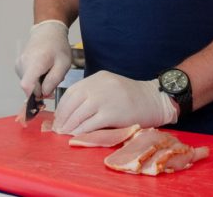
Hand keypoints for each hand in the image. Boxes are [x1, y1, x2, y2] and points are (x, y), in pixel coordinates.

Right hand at [15, 20, 70, 96]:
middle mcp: (22, 64)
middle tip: (53, 79)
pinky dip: (35, 78)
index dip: (36, 94)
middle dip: (41, 88)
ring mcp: (18, 64)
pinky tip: (42, 69)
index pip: (27, 86)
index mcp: (34, 62)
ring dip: (39, 83)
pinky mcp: (18, 65)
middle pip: (28, 87)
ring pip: (28, 84)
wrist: (48, 31)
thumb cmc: (58, 46)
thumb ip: (53, 80)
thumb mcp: (63, 64)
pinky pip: (26, 78)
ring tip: (49, 71)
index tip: (47, 92)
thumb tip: (44, 93)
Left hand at [52, 70, 177, 134]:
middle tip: (57, 128)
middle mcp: (100, 86)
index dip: (62, 106)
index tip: (58, 117)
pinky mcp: (112, 113)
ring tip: (65, 133)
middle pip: (73, 102)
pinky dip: (81, 131)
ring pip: (79, 114)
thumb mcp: (111, 86)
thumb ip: (94, 93)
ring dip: (69, 126)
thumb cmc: (133, 97)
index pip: (72, 91)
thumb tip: (73, 111)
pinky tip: (77, 135)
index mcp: (98, 78)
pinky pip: (90, 123)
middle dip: (62, 117)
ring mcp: (105, 99)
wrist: (155, 100)